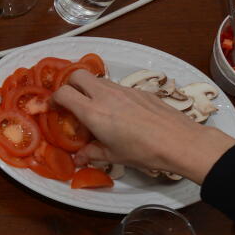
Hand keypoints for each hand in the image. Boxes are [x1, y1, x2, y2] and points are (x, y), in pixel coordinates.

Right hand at [52, 69, 234, 181]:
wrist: (179, 141)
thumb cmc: (143, 151)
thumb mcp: (114, 156)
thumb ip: (92, 153)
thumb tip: (78, 159)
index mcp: (93, 112)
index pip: (63, 93)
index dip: (54, 98)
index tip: (54, 108)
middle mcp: (105, 95)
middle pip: (78, 75)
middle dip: (69, 84)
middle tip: (71, 101)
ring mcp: (124, 90)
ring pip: (98, 80)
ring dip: (90, 89)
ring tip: (96, 108)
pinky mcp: (139, 90)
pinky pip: (116, 87)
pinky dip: (110, 94)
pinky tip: (120, 112)